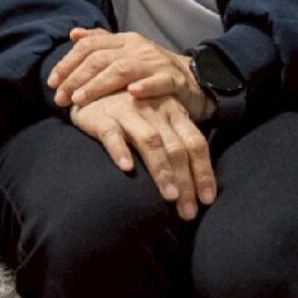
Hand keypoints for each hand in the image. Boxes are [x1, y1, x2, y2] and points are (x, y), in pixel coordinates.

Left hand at [50, 27, 212, 123]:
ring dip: (99, 84)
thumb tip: (73, 34)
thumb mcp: (127, 52)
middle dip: (76, 78)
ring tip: (80, 98)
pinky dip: (145, 87)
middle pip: (100, 58)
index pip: (89, 46)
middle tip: (60, 97)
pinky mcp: (174, 80)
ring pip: (123, 70)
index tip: (52, 82)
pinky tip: (131, 94)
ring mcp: (156, 63)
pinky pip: (159, 82)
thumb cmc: (153, 69)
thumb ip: (101, 42)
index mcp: (124, 40)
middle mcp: (137, 48)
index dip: (68, 63)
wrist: (196, 79)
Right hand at [69, 89, 216, 219]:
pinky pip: (112, 133)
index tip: (208, 200)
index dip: (204, 171)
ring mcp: (128, 111)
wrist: (89, 85)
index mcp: (173, 111)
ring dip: (162, 169)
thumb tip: (197, 183)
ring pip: (150, 141)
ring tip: (169, 196)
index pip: (195, 142)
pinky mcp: (102, 116)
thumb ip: (175, 142)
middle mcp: (154, 109)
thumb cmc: (130, 110)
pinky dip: (120, 150)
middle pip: (176, 147)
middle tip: (188, 212)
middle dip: (185, 182)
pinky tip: (127, 168)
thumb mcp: (158, 119)